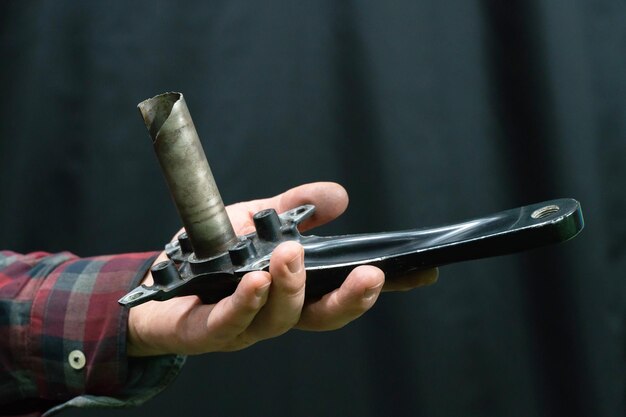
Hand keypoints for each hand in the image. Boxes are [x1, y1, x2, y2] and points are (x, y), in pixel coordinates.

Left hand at [127, 182, 437, 355]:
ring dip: (292, 288)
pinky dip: (248, 303)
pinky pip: (232, 323)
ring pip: (281, 320)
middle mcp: (278, 312)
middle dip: (352, 298)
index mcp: (296, 288)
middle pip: (324, 315)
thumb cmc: (211, 254)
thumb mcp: (257, 221)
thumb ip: (295, 209)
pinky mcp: (209, 331)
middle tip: (371, 273)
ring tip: (292, 255)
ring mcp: (247, 326)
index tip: (422, 272)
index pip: (346, 288)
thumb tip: (341, 196)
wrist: (156, 282)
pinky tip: (257, 280)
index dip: (385, 285)